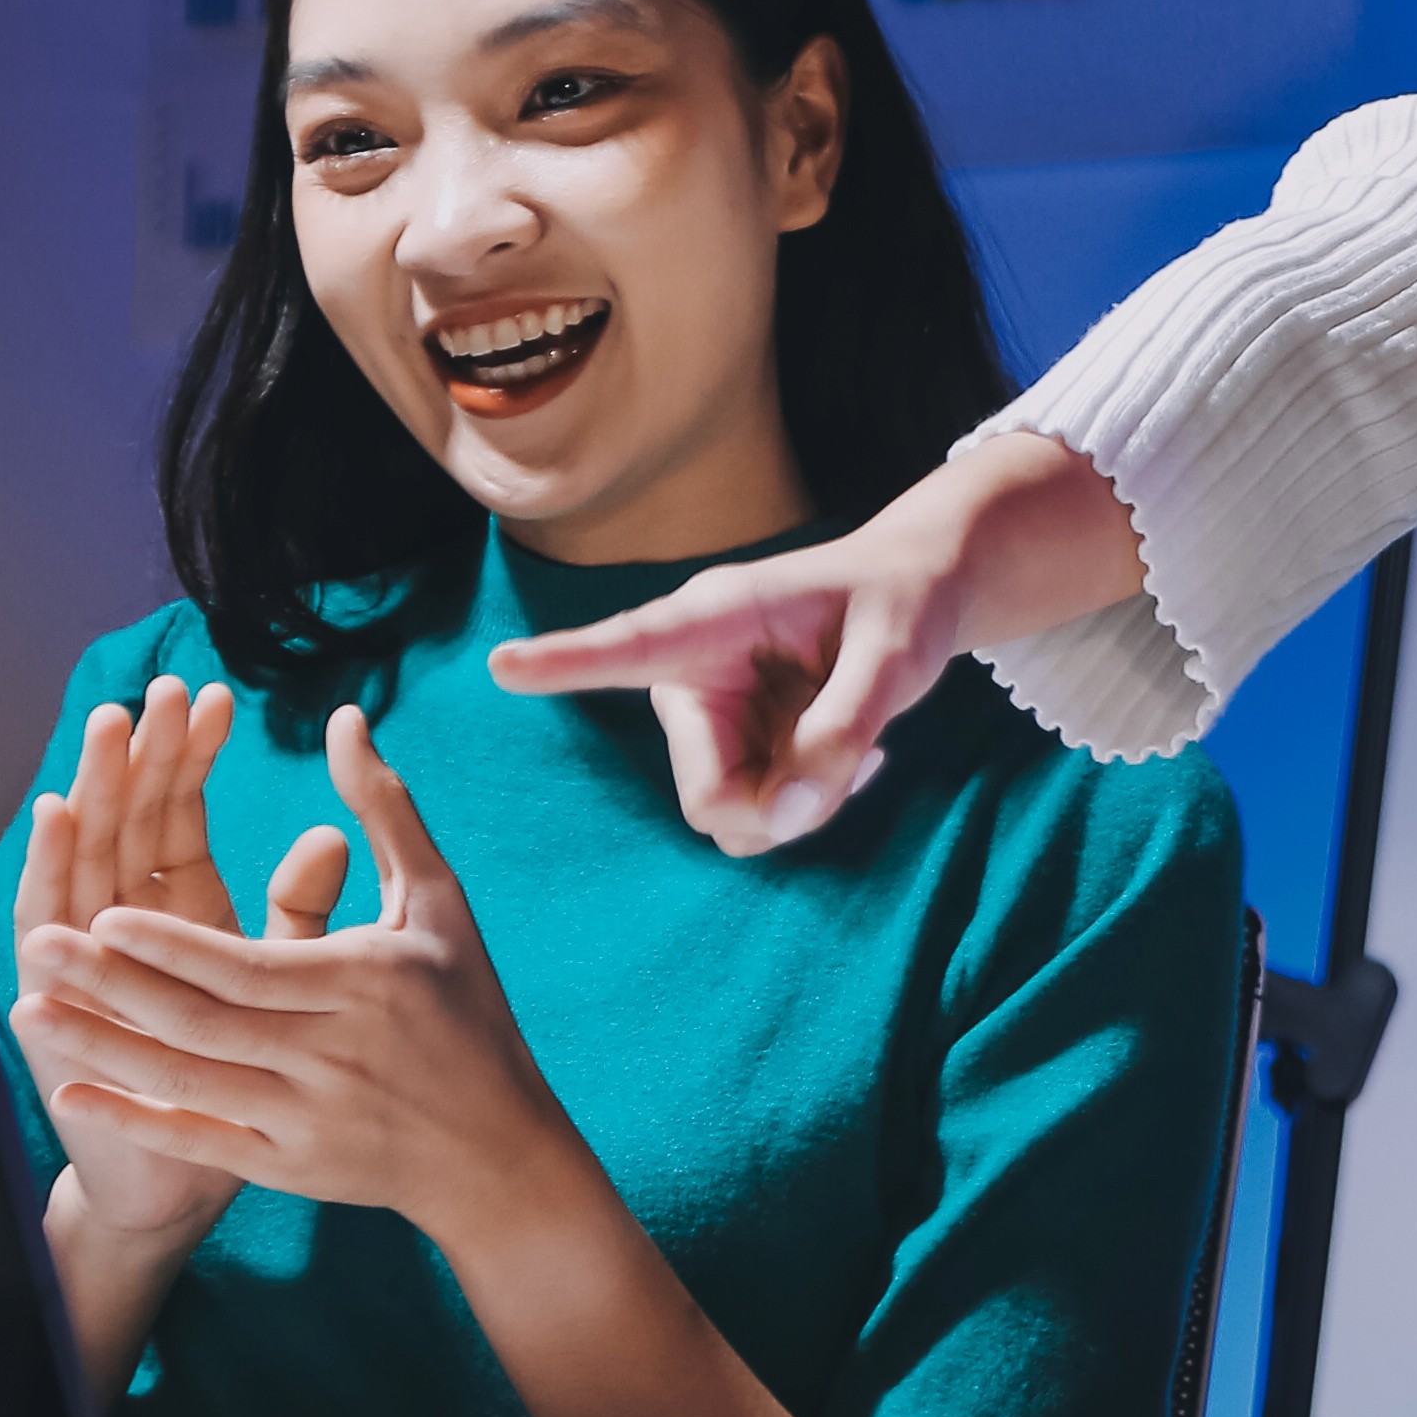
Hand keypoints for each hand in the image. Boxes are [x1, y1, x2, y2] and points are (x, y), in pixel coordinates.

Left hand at [13, 709, 585, 1277]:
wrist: (495, 1152)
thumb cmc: (466, 1009)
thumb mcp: (438, 901)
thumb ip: (384, 810)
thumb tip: (343, 717)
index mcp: (368, 983)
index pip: (250, 965)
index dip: (173, 943)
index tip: (102, 911)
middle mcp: (336, 1055)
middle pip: (206, 1021)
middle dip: (114, 984)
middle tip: (41, 945)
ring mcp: (310, 1120)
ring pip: (191, 1082)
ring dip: (104, 1048)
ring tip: (30, 1010)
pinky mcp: (292, 1169)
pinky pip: (201, 1142)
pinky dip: (134, 1120)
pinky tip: (72, 1095)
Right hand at [483, 429, 1143, 850]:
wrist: (912, 598)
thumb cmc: (900, 602)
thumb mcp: (897, 656)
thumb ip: (845, 729)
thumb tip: (786, 817)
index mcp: (715, 618)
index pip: (630, 646)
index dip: (564, 661)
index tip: (505, 663)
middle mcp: (692, 674)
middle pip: (707, 794)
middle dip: (782, 809)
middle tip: (857, 767)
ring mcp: (710, 721)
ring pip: (733, 818)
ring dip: (802, 809)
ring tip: (859, 749)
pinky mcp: (733, 751)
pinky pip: (758, 818)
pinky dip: (810, 805)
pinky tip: (851, 757)